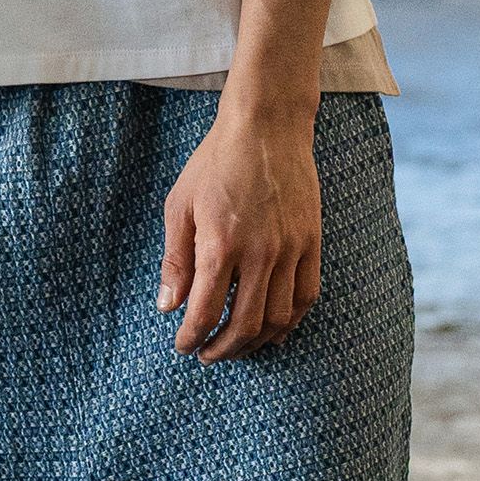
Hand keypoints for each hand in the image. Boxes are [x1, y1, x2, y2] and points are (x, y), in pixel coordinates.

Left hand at [157, 100, 321, 363]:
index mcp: (221, 245)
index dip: (191, 339)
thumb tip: (168, 307)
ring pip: (277, 319)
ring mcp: (290, 249)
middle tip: (207, 355)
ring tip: (236, 347)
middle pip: (244, 326)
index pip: (205, 313)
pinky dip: (289, 323)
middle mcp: (259, 253)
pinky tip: (273, 332)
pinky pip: (306, 297)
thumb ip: (175, 261)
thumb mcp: (180, 206)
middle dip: (222, 350)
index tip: (183, 346)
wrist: (267, 125)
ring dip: (254, 343)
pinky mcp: (311, 242)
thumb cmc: (216, 162)